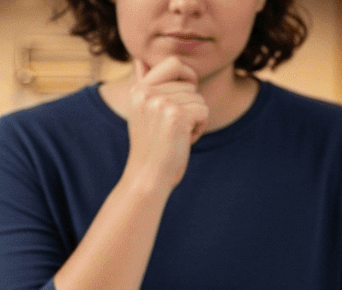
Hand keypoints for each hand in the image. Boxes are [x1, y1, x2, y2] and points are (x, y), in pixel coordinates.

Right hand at [123, 57, 208, 191]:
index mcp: (138, 89)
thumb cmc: (151, 146)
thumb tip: (141, 60)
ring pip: (199, 98)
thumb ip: (144, 85)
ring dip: (195, 118)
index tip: (185, 96)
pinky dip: (200, 128)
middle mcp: (146, 92)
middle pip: (190, 84)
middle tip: (174, 127)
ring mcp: (161, 103)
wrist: (148, 177)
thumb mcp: (142, 112)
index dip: (188, 76)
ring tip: (177, 135)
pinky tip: (185, 140)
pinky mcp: (176, 116)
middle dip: (190, 106)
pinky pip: (204, 111)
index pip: (174, 62)